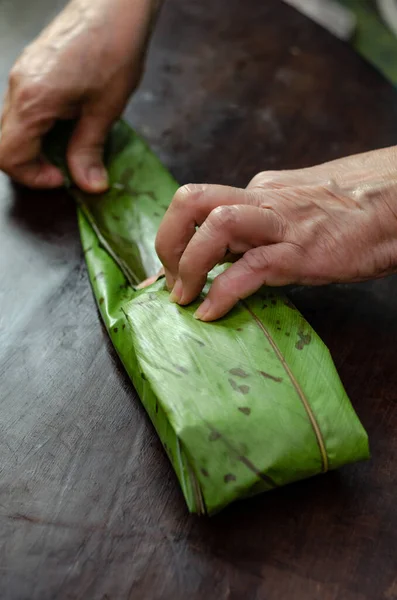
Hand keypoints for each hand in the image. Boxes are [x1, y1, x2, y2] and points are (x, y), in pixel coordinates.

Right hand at [0, 0, 159, 190]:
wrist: (114, 6)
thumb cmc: (114, 49)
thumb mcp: (105, 110)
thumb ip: (89, 150)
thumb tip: (88, 185)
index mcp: (33, 100)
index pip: (8, 155)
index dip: (32, 176)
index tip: (61, 178)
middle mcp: (18, 88)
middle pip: (4, 144)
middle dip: (31, 165)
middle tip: (64, 169)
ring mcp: (21, 76)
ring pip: (13, 127)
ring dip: (37, 146)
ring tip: (70, 147)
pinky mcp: (30, 70)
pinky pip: (23, 109)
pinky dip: (40, 127)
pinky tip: (68, 124)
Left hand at [155, 146, 396, 320]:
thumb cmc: (353, 213)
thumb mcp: (298, 211)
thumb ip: (265, 227)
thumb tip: (235, 256)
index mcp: (259, 192)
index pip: (199, 207)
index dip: (173, 239)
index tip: (165, 272)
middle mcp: (262, 200)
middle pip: (191, 201)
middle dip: (166, 242)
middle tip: (168, 281)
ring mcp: (281, 223)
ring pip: (214, 227)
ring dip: (187, 265)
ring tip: (185, 297)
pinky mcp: (300, 251)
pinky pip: (249, 269)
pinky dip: (221, 293)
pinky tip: (211, 312)